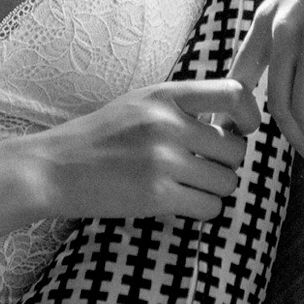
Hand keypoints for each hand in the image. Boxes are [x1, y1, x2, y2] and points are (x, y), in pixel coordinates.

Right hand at [35, 79, 260, 221]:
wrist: (53, 168)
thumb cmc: (97, 138)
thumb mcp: (137, 104)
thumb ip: (180, 108)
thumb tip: (234, 123)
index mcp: (163, 95)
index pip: (232, 93)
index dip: (249, 114)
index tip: (242, 128)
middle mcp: (166, 122)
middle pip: (235, 149)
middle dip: (223, 163)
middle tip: (197, 167)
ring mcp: (162, 159)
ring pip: (226, 181)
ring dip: (211, 189)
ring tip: (182, 185)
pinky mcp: (158, 194)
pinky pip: (210, 207)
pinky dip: (199, 210)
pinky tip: (175, 202)